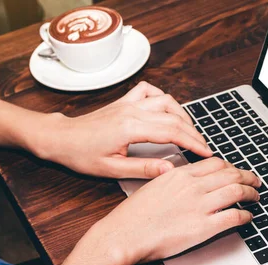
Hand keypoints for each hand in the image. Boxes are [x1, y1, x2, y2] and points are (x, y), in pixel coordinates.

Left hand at [33, 81, 211, 177]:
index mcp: (130, 128)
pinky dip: (162, 98)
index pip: (171, 132)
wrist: (61, 138)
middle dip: (193, 132)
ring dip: (181, 114)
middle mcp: (132, 111)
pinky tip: (166, 110)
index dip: (192, 143)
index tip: (205, 152)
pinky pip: (149, 91)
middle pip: (173, 117)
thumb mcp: (111, 169)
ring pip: (165, 100)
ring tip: (189, 130)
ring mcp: (128, 103)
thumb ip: (142, 169)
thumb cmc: (80, 154)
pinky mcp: (123, 101)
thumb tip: (169, 170)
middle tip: (203, 147)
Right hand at [91, 158, 260, 263]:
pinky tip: (248, 217)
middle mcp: (192, 187)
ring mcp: (199, 206)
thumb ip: (174, 180)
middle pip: (231, 174)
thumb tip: (187, 179)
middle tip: (255, 182)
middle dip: (248, 177)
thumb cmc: (133, 215)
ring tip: (256, 197)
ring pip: (237, 192)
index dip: (232, 167)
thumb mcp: (154, 186)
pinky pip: (233, 217)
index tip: (236, 171)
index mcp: (180, 175)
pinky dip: (246, 216)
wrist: (124, 234)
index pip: (216, 164)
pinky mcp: (203, 227)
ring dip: (251, 194)